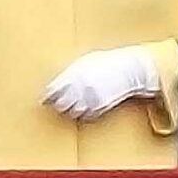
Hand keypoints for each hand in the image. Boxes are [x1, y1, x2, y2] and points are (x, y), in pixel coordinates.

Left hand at [42, 46, 159, 121]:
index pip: (53, 90)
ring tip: (75, 104)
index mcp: (75, 74)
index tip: (46, 99)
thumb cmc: (109, 62)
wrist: (131, 68)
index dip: (48, 96)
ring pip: (73, 112)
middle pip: (61, 104)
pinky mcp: (100, 107)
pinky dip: (85, 113)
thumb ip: (71, 72)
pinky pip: (86, 115)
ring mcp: (90, 98)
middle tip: (60, 103)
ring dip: (72, 110)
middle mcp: (80, 88)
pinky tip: (87, 107)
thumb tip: (57, 83)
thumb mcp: (87, 61)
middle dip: (59, 104)